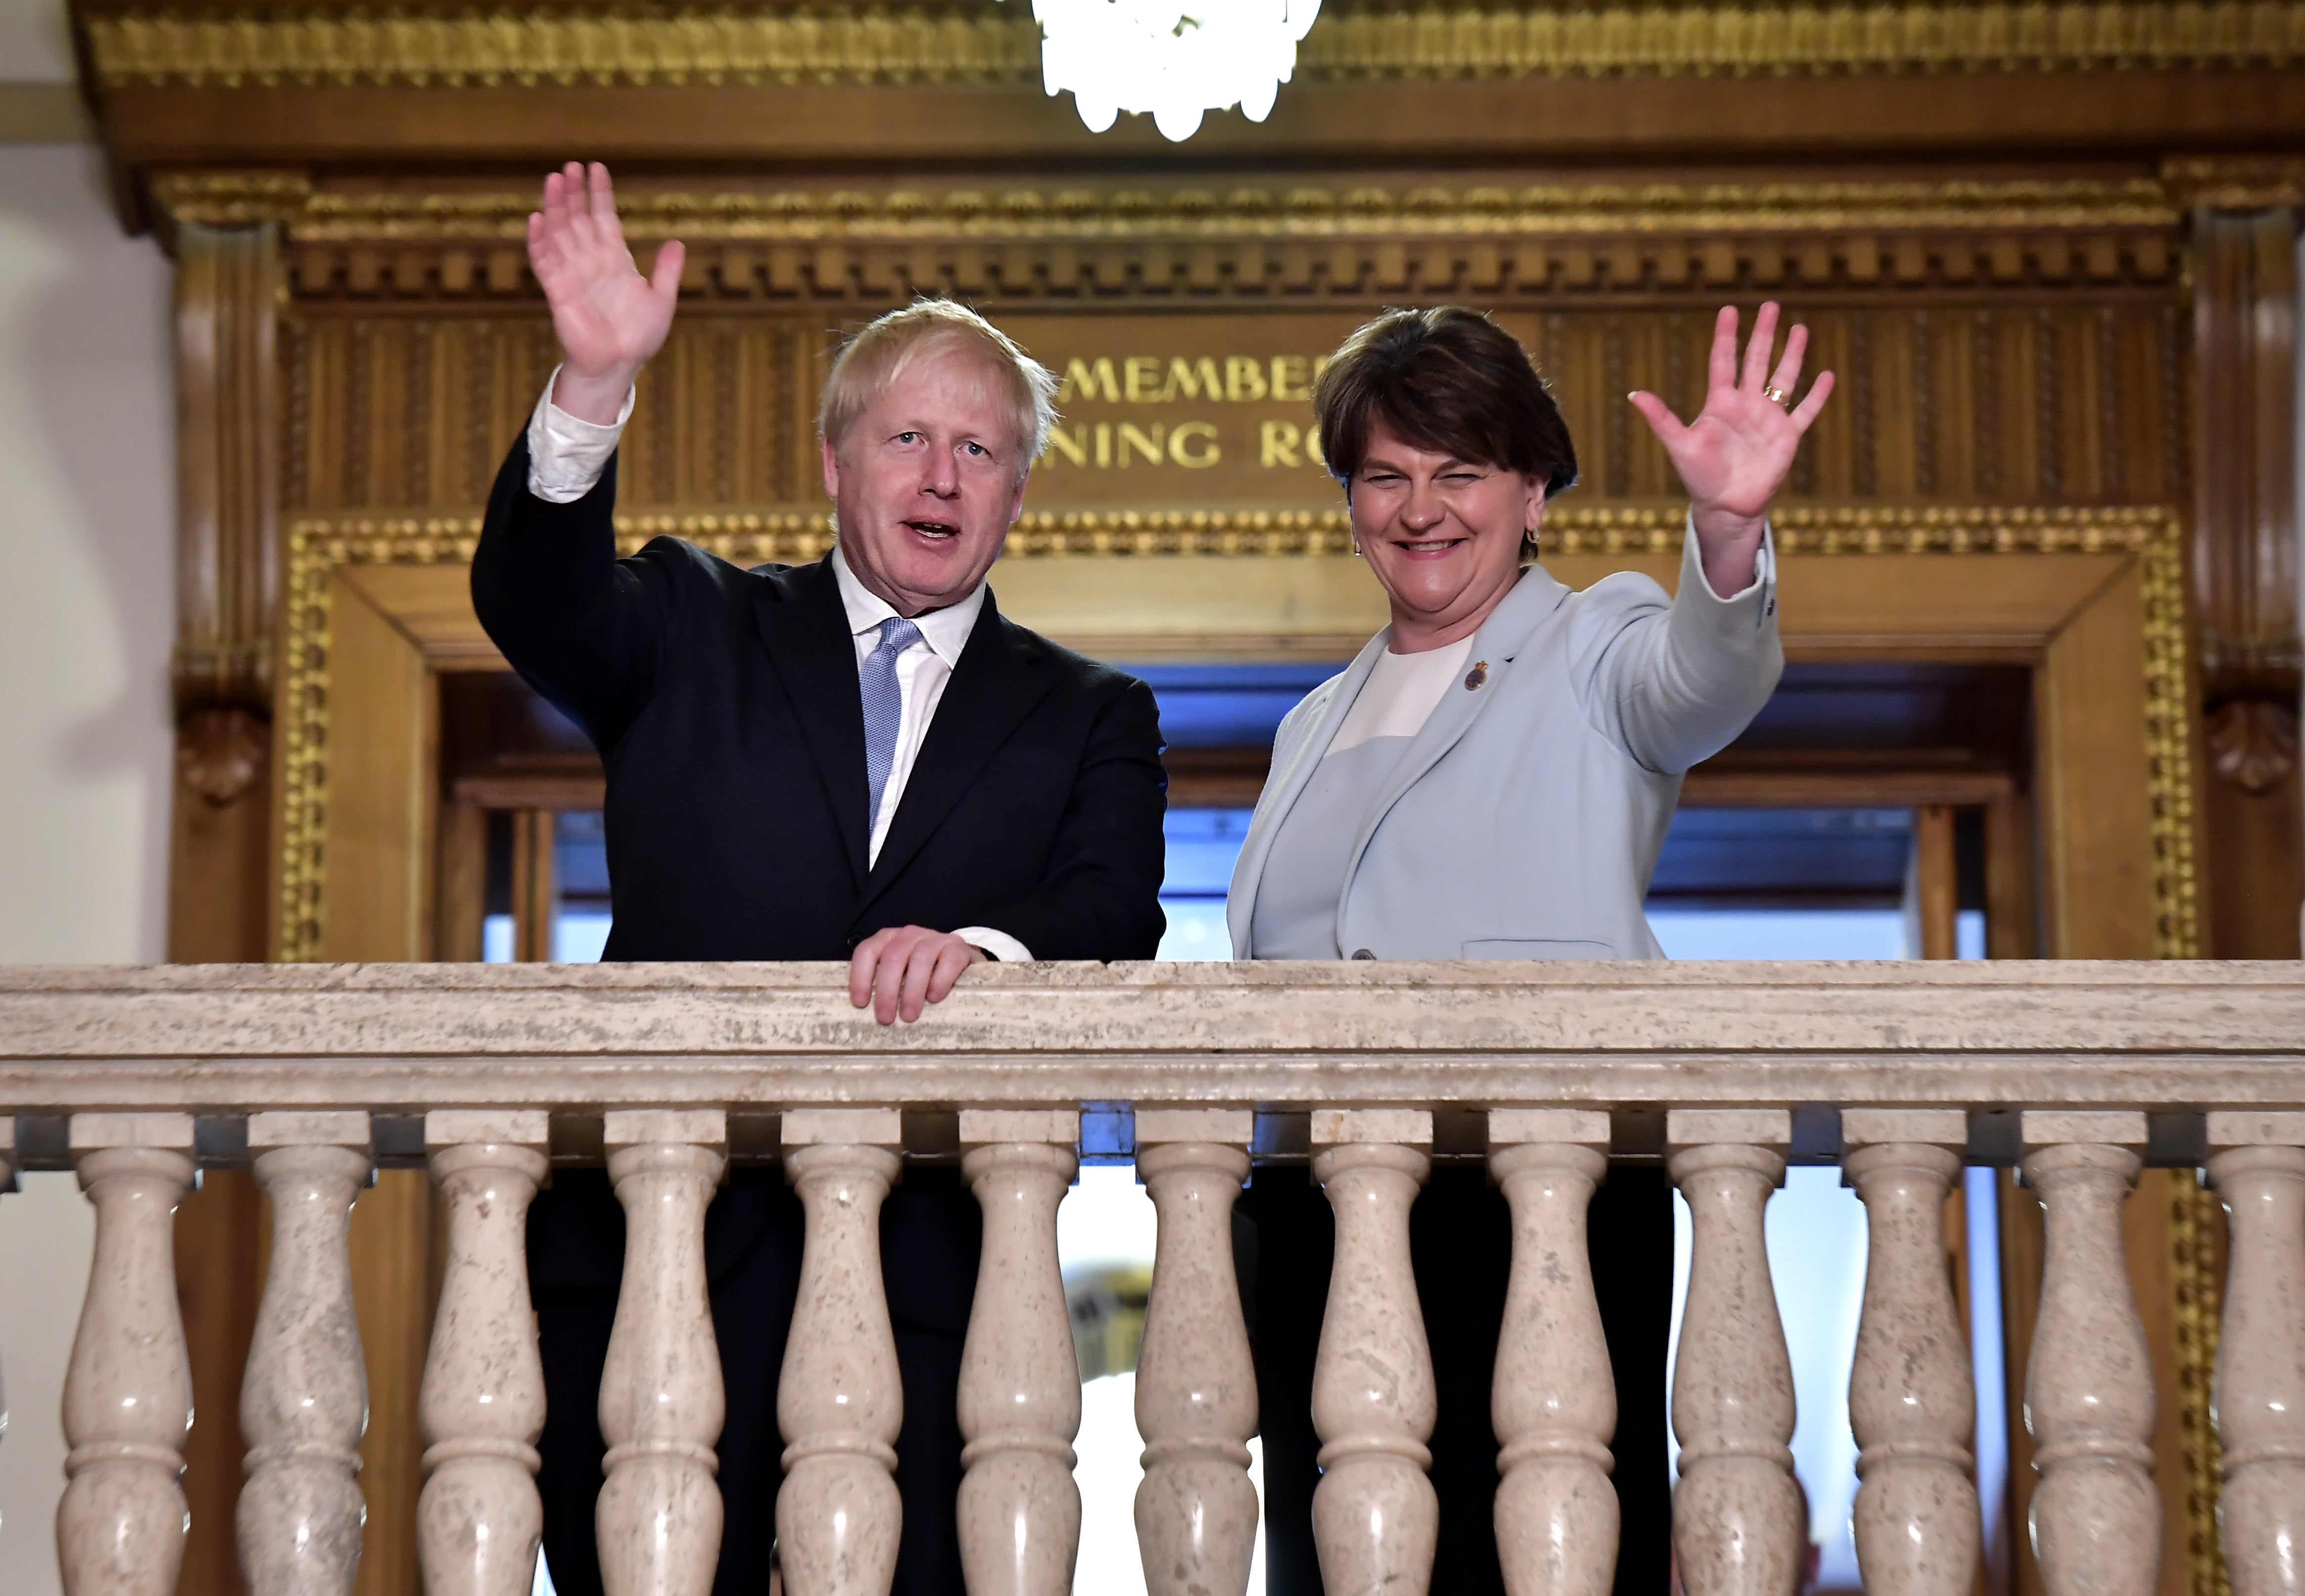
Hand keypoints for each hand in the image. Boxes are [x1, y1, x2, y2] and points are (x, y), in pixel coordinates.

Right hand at [526, 161, 685, 423]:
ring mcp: (572, 274)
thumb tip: (678, 243)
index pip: (605, 218)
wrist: (619, 364)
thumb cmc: (640, 337)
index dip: (600, 194)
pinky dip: (539, 241)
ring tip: (554, 179)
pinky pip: (544, 261)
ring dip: (556, 207)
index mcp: (615, 259)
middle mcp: (591, 261)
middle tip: (570, 166)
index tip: (597, 168)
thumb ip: (667, 271)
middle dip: (574, 193)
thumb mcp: (662, 300)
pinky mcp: (557, 290)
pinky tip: (536, 219)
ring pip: (560, 233)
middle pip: (578, 219)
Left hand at [848, 926, 987, 1024]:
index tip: (861, 1004)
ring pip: (919, 959)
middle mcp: (909, 935)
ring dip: (911, 991)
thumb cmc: (923, 975)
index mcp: (888, 940)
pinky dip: (939, 981)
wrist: (960, 963)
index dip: (860, 977)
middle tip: (885, 1019)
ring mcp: (935, 938)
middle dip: (887, 991)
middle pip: (893, 957)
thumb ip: (883, 986)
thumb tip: (864, 1016)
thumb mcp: (899, 976)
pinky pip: (948, 961)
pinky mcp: (958, 947)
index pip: (867, 951)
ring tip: (909, 1016)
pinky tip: (934, 998)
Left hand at [1628, 302, 1832, 594]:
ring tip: (1800, 328)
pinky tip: (1827, 375)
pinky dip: (1817, 396)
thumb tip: (1633, 394)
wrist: (1725, 506)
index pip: (1724, 361)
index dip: (1726, 336)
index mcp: (1720, 403)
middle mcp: (1746, 405)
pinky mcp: (1787, 437)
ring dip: (1792, 355)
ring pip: (1783, 379)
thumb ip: (1661, 418)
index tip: (1729, 309)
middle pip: (1757, 361)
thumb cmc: (1699, 477)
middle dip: (1764, 334)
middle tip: (1771, 305)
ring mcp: (1768, 419)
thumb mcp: (1679, 445)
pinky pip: (1805, 412)